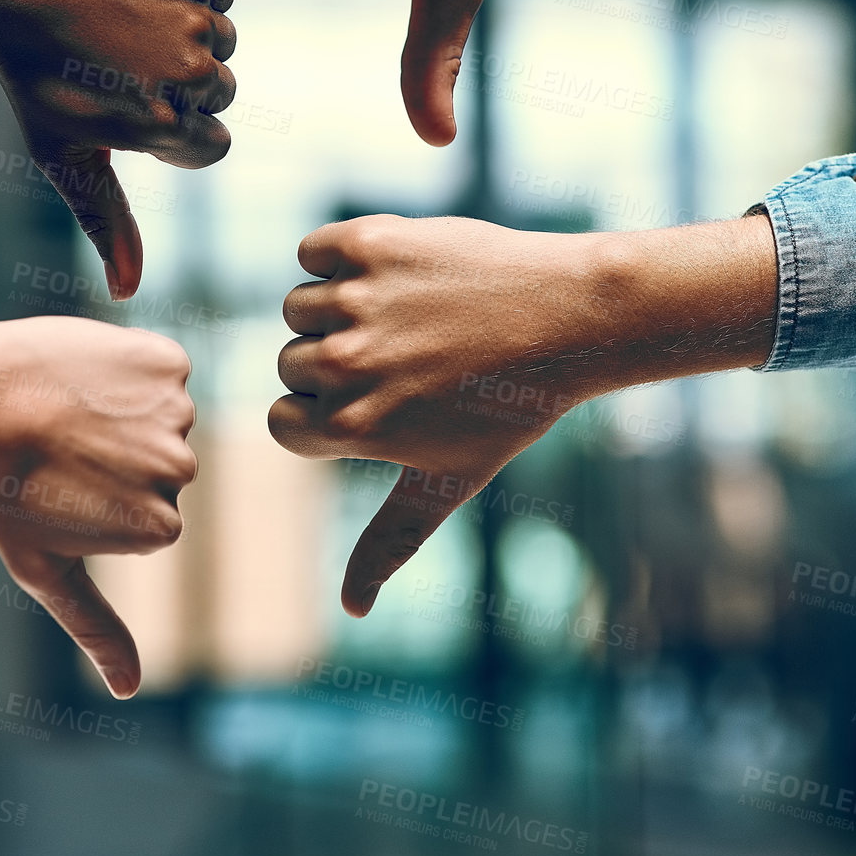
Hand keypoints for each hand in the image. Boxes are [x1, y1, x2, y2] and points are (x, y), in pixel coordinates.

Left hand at [0, 0, 235, 298]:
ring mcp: (188, 16)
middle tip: (119, 64)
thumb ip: (107, 223)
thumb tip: (127, 295)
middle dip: (180, 85)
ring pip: (223, 41)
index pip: (210, 147)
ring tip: (124, 26)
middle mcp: (184, 73)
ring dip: (186, 37)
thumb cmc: (29, 77)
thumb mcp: (64, 156)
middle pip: (219, 94)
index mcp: (161, 126)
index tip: (127, 109)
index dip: (171, 133)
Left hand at [0, 315, 197, 695]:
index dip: (99, 497)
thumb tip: (129, 691)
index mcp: (160, 530)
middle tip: (59, 447)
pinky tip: (84, 374)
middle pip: (159, 463)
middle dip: (116, 452)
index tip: (59, 488)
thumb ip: (94, 626)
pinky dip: (131, 365)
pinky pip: (161, 367)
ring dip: (122, 407)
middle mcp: (180, 473)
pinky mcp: (167, 362)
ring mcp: (178, 414)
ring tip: (65, 408)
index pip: (147, 511)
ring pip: (160, 413)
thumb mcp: (44, 569)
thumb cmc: (0, 490)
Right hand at [269, 214, 776, 614]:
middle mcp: (346, 364)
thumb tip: (352, 613)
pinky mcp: (369, 242)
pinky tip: (395, 273)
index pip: (286, 421)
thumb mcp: (449, 481)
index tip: (384, 401)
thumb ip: (389, 542)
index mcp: (354, 425)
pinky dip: (338, 256)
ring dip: (339, 308)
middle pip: (292, 363)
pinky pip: (313, 251)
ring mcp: (355, 300)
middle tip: (412, 356)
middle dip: (338, 361)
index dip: (328, 414)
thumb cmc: (511, 406)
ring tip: (410, 316)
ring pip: (300, 307)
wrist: (569, 315)